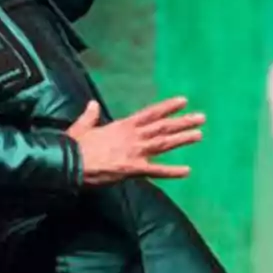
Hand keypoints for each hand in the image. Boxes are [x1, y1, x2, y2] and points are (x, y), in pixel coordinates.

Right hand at [66, 97, 204, 185]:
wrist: (70, 164)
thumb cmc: (76, 147)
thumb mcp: (82, 126)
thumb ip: (91, 116)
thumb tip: (92, 104)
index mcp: (123, 126)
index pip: (150, 113)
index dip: (167, 107)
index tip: (184, 101)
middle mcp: (133, 136)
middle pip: (162, 127)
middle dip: (183, 122)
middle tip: (201, 117)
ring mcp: (135, 152)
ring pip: (164, 144)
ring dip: (182, 139)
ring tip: (199, 135)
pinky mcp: (134, 169)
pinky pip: (156, 171)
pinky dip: (172, 171)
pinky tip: (187, 171)